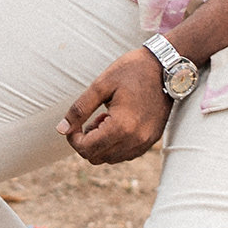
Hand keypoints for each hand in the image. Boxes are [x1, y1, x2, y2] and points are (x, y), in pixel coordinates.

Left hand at [62, 48, 169, 164]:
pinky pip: (126, 154)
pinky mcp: (152, 140)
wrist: (166, 67)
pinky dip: (115, 144)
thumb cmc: (132, 71)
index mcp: (121, 126)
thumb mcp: (101, 85)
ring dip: (101, 144)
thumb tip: (61, 129)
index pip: (87, 149)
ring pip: (111, 159)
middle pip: (97, 158)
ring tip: (107, 118)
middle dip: (87, 142)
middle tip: (93, 118)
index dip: (73, 138)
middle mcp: (135, 140)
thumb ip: (79, 109)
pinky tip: (119, 123)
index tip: (74, 123)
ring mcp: (145, 142)